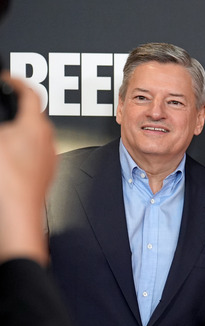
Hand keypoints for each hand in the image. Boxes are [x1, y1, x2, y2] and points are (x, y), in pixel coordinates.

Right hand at [0, 74, 55, 264]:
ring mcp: (49, 157)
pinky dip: (20, 148)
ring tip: (3, 135)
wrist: (17, 216)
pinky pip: (33, 152)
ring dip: (17, 130)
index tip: (6, 79)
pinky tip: (7, 157)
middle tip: (2, 106)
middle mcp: (48, 140)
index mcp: (36, 126)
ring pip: (32, 134)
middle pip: (32, 114)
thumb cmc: (7, 182)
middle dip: (14, 109)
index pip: (30, 92)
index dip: (16, 81)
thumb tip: (3, 122)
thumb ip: (1, 122)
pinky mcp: (45, 172)